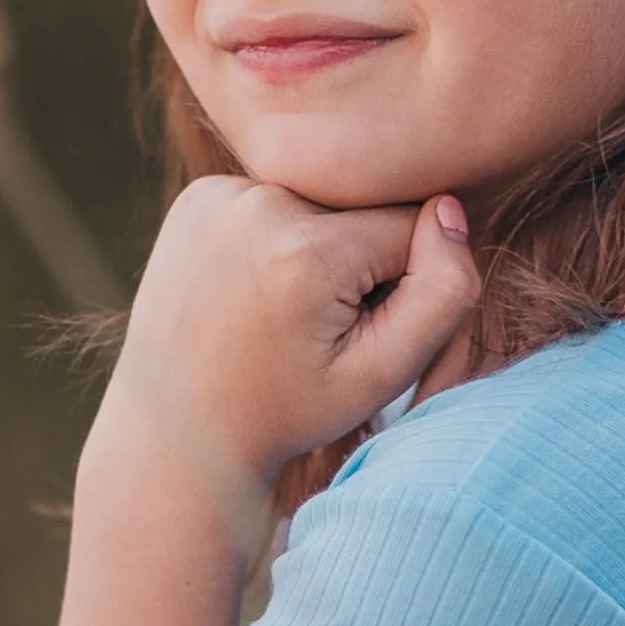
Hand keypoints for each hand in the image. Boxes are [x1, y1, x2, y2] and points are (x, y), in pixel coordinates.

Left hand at [101, 177, 479, 493]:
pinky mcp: (198, 195)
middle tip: (314, 328)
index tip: (356, 330)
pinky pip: (276, 199)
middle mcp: (258, 203)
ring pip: (321, 201)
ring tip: (280, 312)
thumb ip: (443, 294)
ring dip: (319, 246)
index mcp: (307, 250)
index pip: (412, 227)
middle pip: (364, 209)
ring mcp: (220, 194)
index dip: (400, 283)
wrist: (176, 431)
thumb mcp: (381, 376)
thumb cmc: (286, 412)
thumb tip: (449, 208)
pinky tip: (252, 289)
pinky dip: (278, 236)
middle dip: (360, 262)